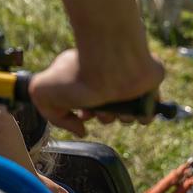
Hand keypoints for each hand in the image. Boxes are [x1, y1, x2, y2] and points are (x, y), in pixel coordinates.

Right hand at [29, 48, 163, 135]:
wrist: (111, 63)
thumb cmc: (77, 74)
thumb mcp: (42, 93)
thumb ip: (55, 117)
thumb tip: (81, 130)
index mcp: (85, 76)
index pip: (86, 103)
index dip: (84, 115)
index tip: (83, 114)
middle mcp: (107, 79)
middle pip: (107, 111)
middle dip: (103, 117)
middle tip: (99, 109)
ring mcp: (129, 82)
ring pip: (128, 113)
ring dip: (122, 117)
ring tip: (118, 107)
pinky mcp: (149, 85)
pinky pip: (149, 110)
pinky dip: (143, 115)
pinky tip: (135, 109)